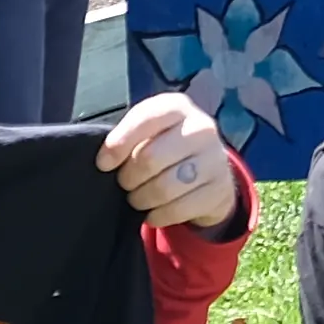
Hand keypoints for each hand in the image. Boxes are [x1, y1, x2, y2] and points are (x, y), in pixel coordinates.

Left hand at [96, 90, 242, 228]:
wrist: (210, 169)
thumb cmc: (167, 146)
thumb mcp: (150, 132)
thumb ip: (128, 138)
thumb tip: (104, 161)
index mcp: (178, 107)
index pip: (144, 119)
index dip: (118, 144)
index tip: (103, 164)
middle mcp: (201, 128)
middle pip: (149, 158)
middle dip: (128, 177)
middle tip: (126, 183)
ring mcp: (215, 160)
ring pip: (163, 188)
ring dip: (141, 199)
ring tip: (138, 198)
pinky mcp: (220, 190)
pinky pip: (177, 210)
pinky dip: (158, 216)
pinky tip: (154, 211)